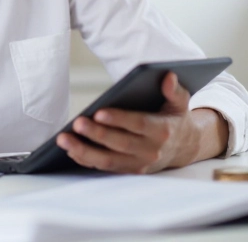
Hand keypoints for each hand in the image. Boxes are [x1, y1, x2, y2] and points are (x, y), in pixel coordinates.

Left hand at [56, 72, 222, 173]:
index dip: (118, 120)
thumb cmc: (175, 118)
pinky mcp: (129, 170)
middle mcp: (151, 150)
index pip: (138, 125)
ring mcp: (139, 163)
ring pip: (108, 160)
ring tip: (63, 140)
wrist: (184, 147)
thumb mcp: (181, 102)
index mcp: (162, 130)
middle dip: (96, 134)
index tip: (98, 112)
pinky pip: (105, 167)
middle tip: (76, 123)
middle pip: (119, 144)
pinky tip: (70, 150)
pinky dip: (86, 160)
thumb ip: (175, 89)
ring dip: (84, 151)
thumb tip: (168, 76)